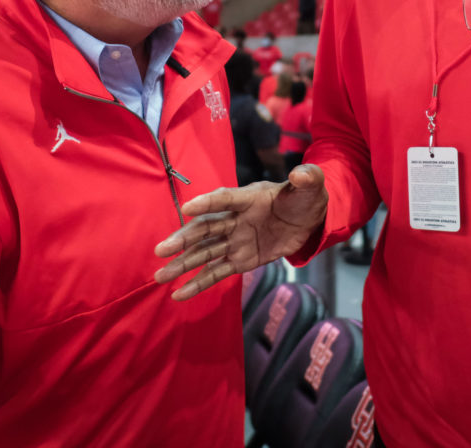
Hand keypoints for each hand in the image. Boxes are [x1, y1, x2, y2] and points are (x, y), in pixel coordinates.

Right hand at [154, 164, 327, 299]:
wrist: (308, 219)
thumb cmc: (304, 198)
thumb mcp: (311, 186)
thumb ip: (307, 178)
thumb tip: (303, 175)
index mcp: (248, 198)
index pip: (225, 199)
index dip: (207, 203)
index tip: (186, 209)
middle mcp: (236, 219)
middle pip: (206, 229)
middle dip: (183, 239)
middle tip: (161, 250)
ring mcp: (236, 240)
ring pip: (205, 253)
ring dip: (182, 264)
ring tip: (160, 276)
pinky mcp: (241, 260)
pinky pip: (217, 273)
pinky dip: (198, 283)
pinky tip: (179, 294)